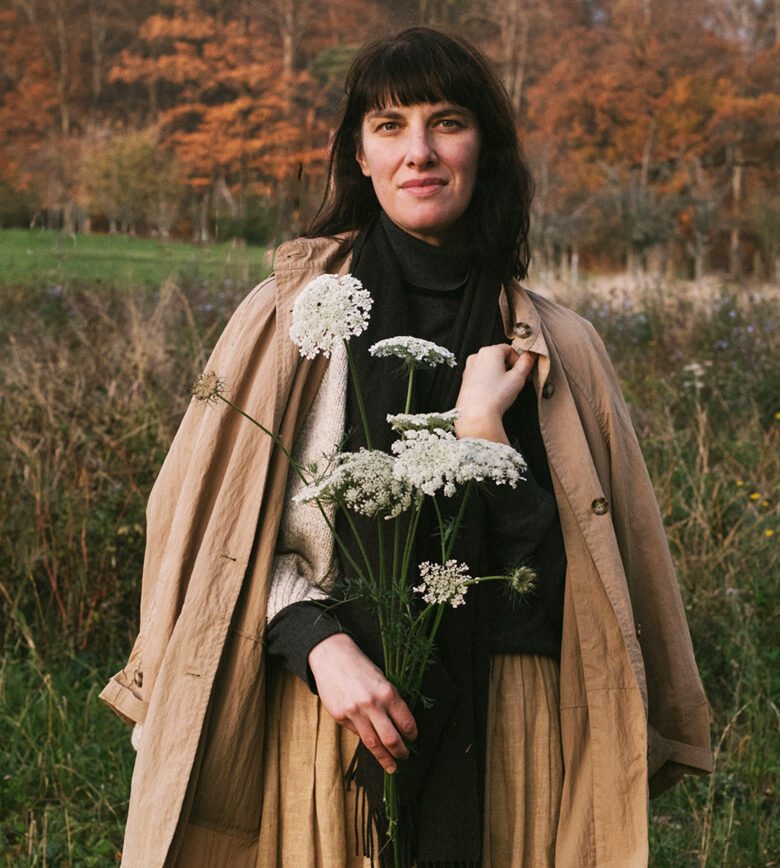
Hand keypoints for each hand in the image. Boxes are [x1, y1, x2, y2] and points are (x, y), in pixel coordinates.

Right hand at [308, 633, 416, 773]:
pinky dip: (365, 738)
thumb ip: (389, 701)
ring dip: (384, 757)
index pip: (405, 721)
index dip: (411, 734)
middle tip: (405, 756)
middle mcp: (372, 704)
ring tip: (392, 766)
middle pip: (391, 738)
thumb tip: (398, 725)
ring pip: (373, 743)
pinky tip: (371, 742)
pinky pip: (356, 733)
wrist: (332, 656)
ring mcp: (354, 712)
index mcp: (387, 692)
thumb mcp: (381, 679)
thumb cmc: (359, 666)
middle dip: (401, 751)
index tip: (413, 738)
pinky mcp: (340, 716)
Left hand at [455, 344, 536, 442]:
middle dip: (510, 368)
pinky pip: (481, 375)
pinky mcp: (465, 380)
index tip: (523, 374)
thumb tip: (531, 354)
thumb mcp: (518, 378)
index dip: (519, 361)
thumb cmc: (496, 396)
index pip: (509, 349)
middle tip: (516, 382)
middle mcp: (476, 356)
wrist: (476, 416)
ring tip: (505, 389)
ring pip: (490, 366)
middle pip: (499, 357)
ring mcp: (469, 368)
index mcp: (489, 351)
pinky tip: (494, 393)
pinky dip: (489, 380)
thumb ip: (527, 363)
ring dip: (500, 374)